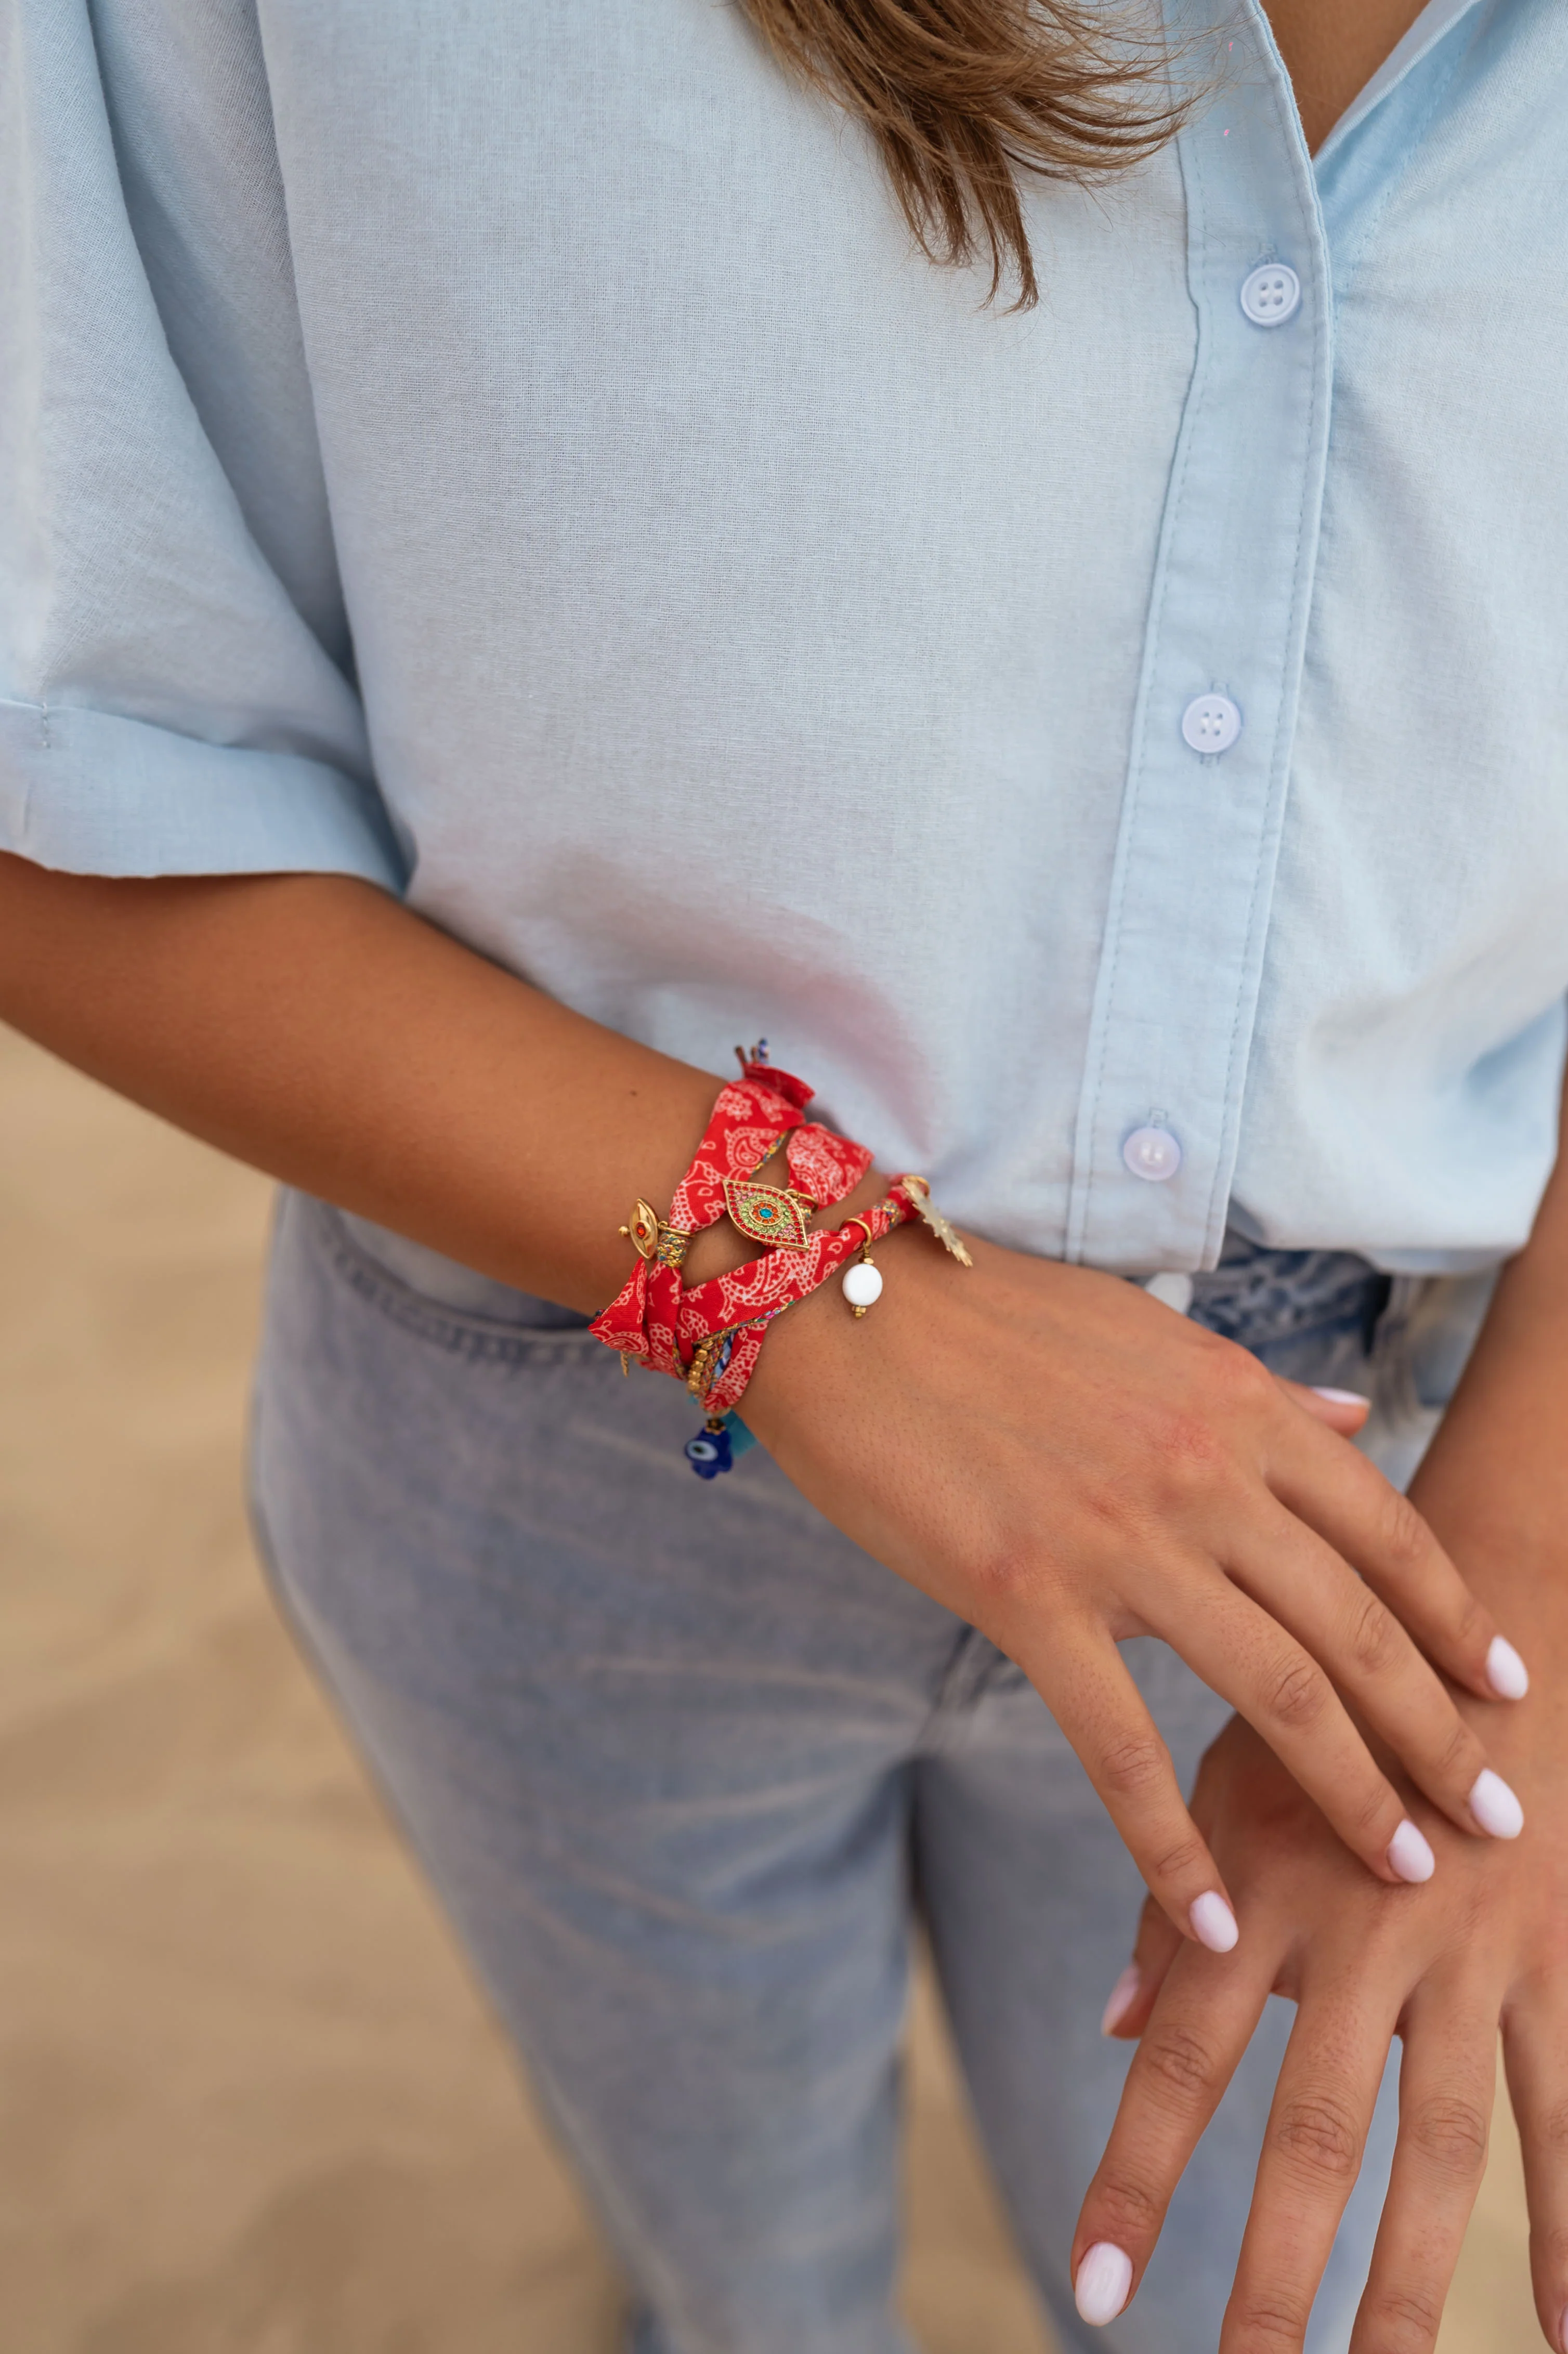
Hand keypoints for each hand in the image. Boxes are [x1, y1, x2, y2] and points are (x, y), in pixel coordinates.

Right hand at [744, 1222, 1527, 1950]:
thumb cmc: (992, 1316)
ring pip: (1277, 1691)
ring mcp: (1119, 1541)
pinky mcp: (1025, 1598)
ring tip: (1403, 1872)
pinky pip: (1119, 1746)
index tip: (1512, 1690)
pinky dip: (1172, 1843)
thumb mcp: (1150, 1333)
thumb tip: (1357, 1420)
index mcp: (1237, 1405)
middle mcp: (1203, 1475)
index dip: (1461, 1620)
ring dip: (1352, 1797)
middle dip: (1443, 1737)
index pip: (1387, 1530)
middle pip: (1359, 1629)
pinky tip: (1212, 1913)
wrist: (846, 1306)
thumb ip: (1260, 1394)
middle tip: (1498, 1820)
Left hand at [1071, 1704, 1567, 2348]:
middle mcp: (1360, 1934)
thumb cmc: (1329, 1712)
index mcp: (1261, 1894)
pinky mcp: (1556, 1959)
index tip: (1094, 2296)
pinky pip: (1567, 2108)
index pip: (1178, 2062)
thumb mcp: (1227, 1779)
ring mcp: (1469, 1954)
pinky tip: (1564, 2328)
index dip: (1133, 2180)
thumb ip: (1168, 1903)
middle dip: (1275, 2273)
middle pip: (1313, 2135)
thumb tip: (1109, 2030)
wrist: (1489, 1632)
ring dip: (1414, 2281)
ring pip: (1442, 2146)